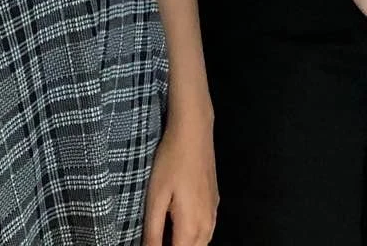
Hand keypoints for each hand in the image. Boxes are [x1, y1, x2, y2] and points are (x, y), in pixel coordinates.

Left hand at [142, 103, 217, 245]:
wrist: (194, 132)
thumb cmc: (170, 162)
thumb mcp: (155, 197)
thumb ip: (153, 231)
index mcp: (192, 227)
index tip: (151, 243)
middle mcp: (208, 225)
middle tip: (156, 239)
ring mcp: (214, 213)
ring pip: (202, 243)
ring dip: (186, 244)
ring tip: (165, 235)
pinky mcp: (215, 202)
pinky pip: (207, 230)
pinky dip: (194, 236)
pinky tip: (180, 225)